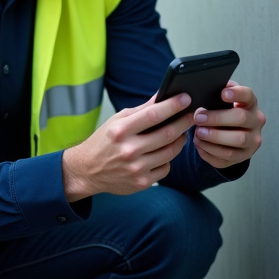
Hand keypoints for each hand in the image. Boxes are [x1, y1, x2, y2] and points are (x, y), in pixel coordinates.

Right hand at [62, 93, 194, 200]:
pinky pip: (165, 168)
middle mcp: (128, 150)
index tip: (186, 98)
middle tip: (191, 115)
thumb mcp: (117, 121)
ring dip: (180, 141)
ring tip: (180, 134)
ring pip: (170, 152)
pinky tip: (162, 153)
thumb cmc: (103, 142)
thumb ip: (141, 110)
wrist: (87, 170)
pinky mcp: (142, 182)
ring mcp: (136, 168)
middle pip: (167, 134)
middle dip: (183, 122)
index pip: (153, 115)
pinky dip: (167, 159)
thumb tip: (163, 96)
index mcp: (121, 130)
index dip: (172, 106)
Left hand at [192, 81, 264, 168]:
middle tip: (198, 118)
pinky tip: (200, 144)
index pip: (247, 95)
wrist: (230, 134)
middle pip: (241, 118)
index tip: (222, 93)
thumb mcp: (221, 102)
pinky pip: (228, 157)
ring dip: (215, 137)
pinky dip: (210, 152)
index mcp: (250, 104)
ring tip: (198, 133)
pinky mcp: (243, 156)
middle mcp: (256, 122)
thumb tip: (202, 89)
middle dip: (217, 118)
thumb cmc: (223, 113)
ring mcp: (252, 141)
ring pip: (238, 140)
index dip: (236, 93)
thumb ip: (215, 94)